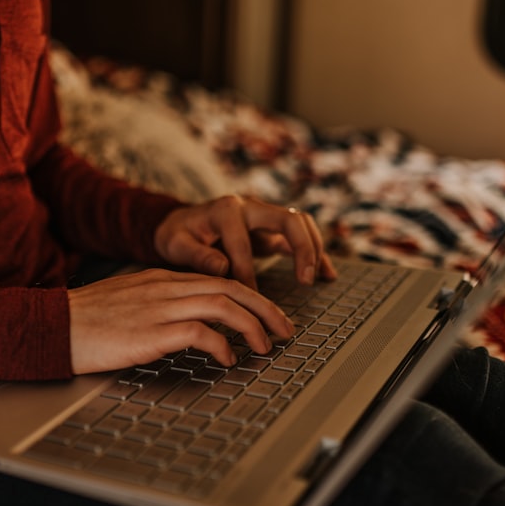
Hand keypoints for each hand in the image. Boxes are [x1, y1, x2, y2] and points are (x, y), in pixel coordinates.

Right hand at [67, 268, 294, 374]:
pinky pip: (201, 332)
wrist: (51, 326)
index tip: (268, 316)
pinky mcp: (151, 331)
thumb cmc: (86, 321)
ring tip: (266, 347)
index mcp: (161, 278)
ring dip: (253, 327)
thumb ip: (161, 305)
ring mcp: (159, 307)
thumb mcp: (129, 302)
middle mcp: (165, 287)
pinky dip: (223, 345)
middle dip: (266, 309)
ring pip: (224, 305)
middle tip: (285, 330)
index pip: (219, 279)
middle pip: (231, 288)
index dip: (251, 298)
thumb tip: (192, 324)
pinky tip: (228, 359)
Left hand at [153, 195, 336, 289]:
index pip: (242, 242)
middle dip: (301, 249)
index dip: (247, 272)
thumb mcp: (176, 244)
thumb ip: (196, 256)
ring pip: (300, 223)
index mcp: (225, 210)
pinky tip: (328, 274)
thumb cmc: (178, 236)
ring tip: (314, 278)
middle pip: (288, 219)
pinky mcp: (271, 228)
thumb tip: (222, 268)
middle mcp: (249, 206)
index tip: (250, 299)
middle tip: (305, 279)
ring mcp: (263, 215)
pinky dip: (316, 252)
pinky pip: (301, 235)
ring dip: (313, 248)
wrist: (181, 223)